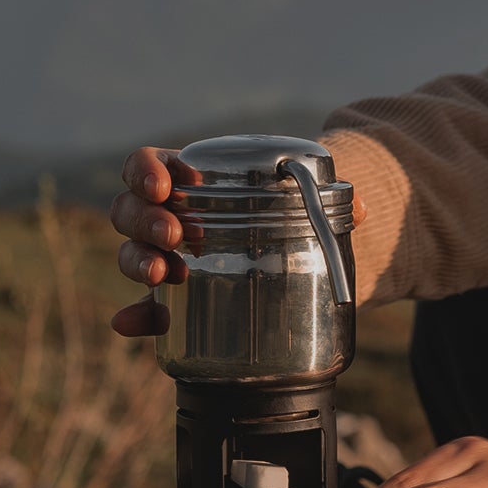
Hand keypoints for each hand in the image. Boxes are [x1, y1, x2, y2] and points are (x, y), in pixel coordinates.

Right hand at [108, 143, 366, 335]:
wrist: (292, 251)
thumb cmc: (285, 211)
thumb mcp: (303, 198)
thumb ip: (328, 201)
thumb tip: (358, 207)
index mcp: (185, 177)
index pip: (147, 164)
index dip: (146, 171)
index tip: (167, 186)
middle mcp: (165, 215)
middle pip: (129, 209)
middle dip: (146, 221)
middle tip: (175, 235)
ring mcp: (165, 257)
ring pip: (131, 252)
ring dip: (138, 260)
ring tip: (163, 274)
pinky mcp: (173, 300)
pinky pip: (146, 308)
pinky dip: (135, 316)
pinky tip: (130, 323)